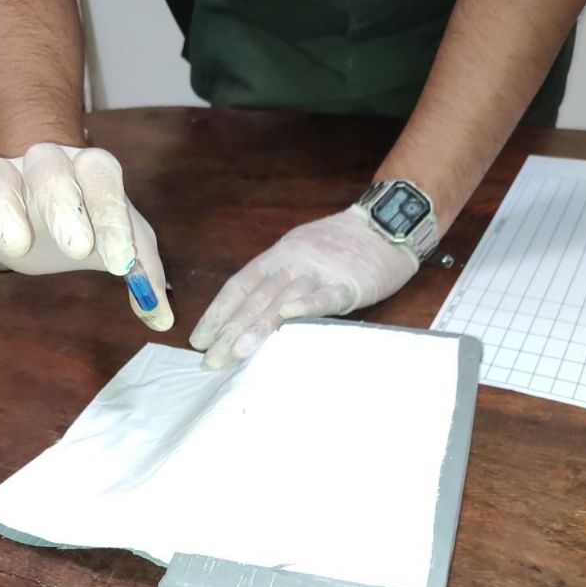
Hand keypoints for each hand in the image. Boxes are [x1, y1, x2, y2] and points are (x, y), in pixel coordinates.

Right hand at [0, 142, 173, 330]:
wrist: (43, 198)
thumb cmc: (92, 219)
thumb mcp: (124, 243)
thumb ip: (145, 275)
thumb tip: (161, 318)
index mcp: (92, 170)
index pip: (104, 182)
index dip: (113, 220)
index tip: (122, 264)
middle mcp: (49, 164)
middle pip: (53, 171)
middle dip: (65, 207)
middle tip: (77, 249)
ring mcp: (8, 178)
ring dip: (7, 207)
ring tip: (16, 245)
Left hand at [189, 205, 418, 366]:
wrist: (387, 225)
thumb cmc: (342, 246)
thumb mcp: (301, 254)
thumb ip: (278, 280)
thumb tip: (250, 313)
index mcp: (278, 256)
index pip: (239, 286)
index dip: (218, 312)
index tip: (199, 339)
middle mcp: (291, 263)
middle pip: (254, 300)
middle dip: (229, 332)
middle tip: (209, 361)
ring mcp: (319, 272)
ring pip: (281, 301)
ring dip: (256, 328)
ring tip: (235, 353)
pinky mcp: (348, 284)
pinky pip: (324, 296)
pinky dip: (306, 305)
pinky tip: (287, 318)